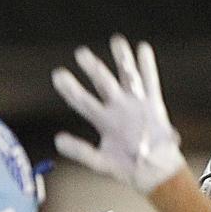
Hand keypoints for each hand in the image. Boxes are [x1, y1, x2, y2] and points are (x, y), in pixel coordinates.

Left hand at [52, 34, 185, 193]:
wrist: (153, 171)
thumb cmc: (125, 167)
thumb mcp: (99, 162)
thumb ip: (80, 151)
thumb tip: (57, 141)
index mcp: (103, 121)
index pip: (83, 101)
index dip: (71, 89)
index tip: (58, 74)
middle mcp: (117, 108)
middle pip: (103, 83)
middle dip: (93, 68)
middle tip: (81, 52)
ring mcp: (135, 104)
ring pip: (127, 77)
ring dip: (122, 60)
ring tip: (116, 40)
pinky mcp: (153, 104)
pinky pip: (150, 82)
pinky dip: (147, 66)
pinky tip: (143, 49)